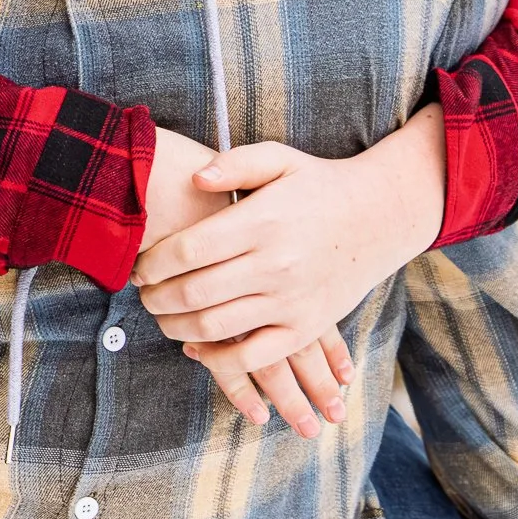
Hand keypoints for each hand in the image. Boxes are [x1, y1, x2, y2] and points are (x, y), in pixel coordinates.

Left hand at [143, 126, 302, 430]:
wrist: (380, 216)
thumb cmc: (320, 184)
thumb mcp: (280, 158)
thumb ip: (233, 164)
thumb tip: (194, 178)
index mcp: (261, 221)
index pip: (187, 250)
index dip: (151, 263)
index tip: (138, 266)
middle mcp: (275, 264)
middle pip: (193, 292)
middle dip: (155, 298)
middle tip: (143, 294)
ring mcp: (290, 300)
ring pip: (214, 327)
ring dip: (175, 327)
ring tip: (162, 316)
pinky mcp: (305, 327)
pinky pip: (252, 357)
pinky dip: (217, 360)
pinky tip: (195, 347)